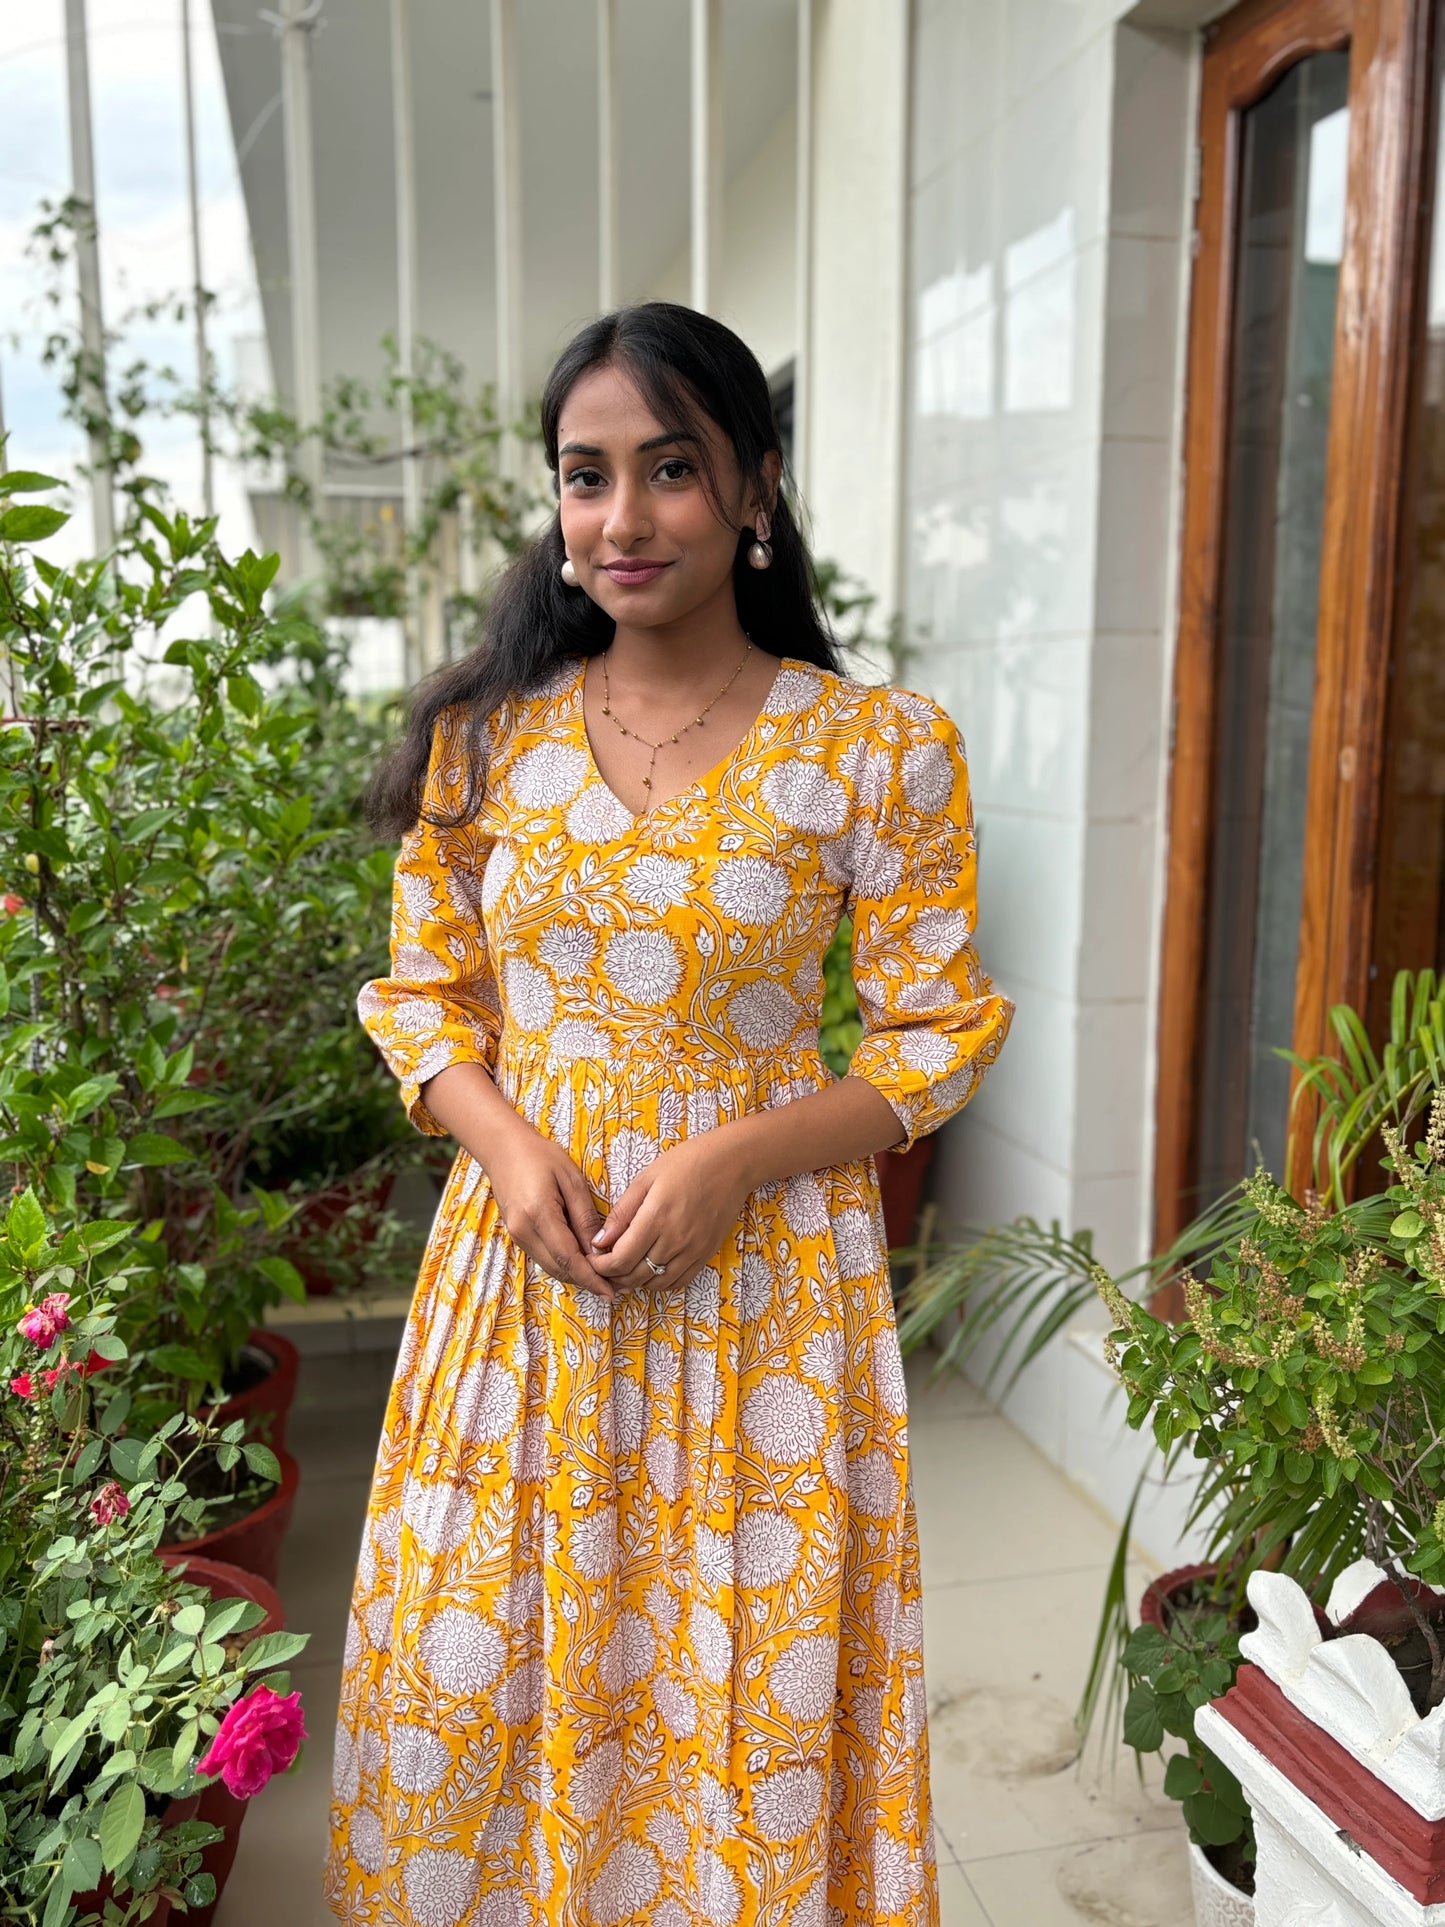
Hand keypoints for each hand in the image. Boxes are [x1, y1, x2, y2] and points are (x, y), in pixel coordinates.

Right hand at [483, 1117, 615, 1301]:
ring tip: (601, 1276)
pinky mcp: (516, 1234)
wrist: (503, 1148)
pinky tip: (580, 1260)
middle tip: (613, 1287)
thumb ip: (585, 1217)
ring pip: (550, 1266)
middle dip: (585, 1281)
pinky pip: (542, 1256)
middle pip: (559, 1268)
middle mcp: (524, 1231)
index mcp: (539, 1214)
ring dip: (574, 1274)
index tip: (610, 1292)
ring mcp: (516, 1235)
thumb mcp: (571, 1180)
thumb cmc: (541, 1156)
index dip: (590, 1278)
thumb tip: (599, 1250)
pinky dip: (562, 1263)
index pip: (568, 1257)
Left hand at [588, 1132, 754, 1292]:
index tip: (592, 1259)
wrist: (732, 1164)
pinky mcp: (705, 1254)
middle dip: (613, 1276)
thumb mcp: (646, 1178)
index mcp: (656, 1218)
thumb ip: (622, 1213)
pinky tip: (651, 1269)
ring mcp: (693, 1251)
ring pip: (656, 1283)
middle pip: (635, 1276)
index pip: (620, 1260)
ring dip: (635, 1281)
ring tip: (625, 1267)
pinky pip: (678, 1282)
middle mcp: (675, 1240)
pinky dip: (660, 1282)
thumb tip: (599, 1241)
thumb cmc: (687, 1163)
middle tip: (604, 1264)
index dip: (600, 1266)